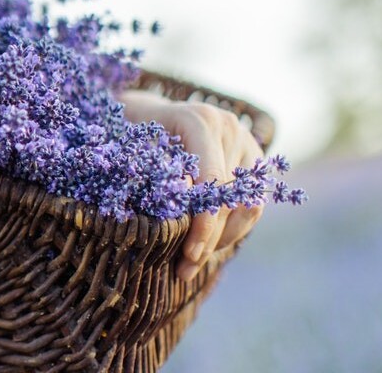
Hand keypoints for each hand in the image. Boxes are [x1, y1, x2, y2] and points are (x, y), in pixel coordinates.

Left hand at [117, 90, 265, 281]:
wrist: (145, 111)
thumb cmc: (129, 130)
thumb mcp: (130, 145)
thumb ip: (151, 171)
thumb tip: (173, 208)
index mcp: (200, 120)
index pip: (213, 181)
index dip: (204, 223)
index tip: (188, 254)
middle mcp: (229, 128)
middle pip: (231, 198)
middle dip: (210, 239)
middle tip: (184, 269)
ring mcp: (246, 142)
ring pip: (248, 205)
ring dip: (223, 239)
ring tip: (193, 263)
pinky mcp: (252, 160)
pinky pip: (251, 204)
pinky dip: (231, 229)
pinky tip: (207, 246)